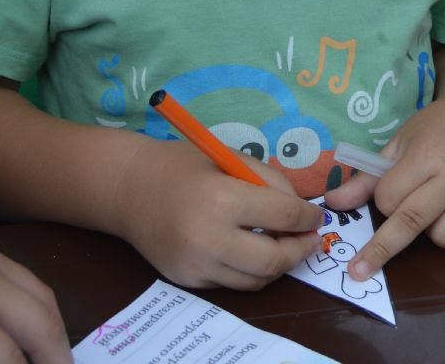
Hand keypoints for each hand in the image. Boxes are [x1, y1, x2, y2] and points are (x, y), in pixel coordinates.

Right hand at [112, 139, 323, 289]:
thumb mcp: (233, 159)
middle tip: (309, 239)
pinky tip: (252, 252)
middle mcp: (208, 239)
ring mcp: (195, 265)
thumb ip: (272, 184)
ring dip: (278, 266)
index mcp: (222, 200)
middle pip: (273, 260)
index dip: (308, 218)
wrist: (129, 189)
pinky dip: (249, 272)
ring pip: (255, 281)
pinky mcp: (186, 280)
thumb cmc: (185, 166)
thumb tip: (301, 213)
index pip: (284, 217)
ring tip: (285, 246)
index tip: (316, 216)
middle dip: (300, 250)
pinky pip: (231, 284)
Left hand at [324, 88, 444, 279]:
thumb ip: (368, 179)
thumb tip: (332, 205)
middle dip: (384, 247)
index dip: (384, 201)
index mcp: (428, 154)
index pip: (390, 198)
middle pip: (413, 222)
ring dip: (435, 231)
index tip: (389, 195)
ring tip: (441, 206)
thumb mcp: (400, 144)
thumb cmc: (438, 129)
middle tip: (362, 269)